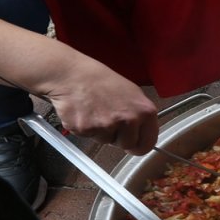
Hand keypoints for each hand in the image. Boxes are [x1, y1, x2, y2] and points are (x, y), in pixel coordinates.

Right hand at [40, 59, 160, 154]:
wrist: (72, 73)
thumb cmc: (100, 80)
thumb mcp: (131, 93)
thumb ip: (139, 115)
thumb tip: (141, 133)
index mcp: (144, 111)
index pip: (147, 143)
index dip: (138, 144)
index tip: (133, 143)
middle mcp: (128, 119)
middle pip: (126, 145)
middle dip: (117, 137)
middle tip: (108, 118)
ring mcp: (107, 125)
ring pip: (106, 141)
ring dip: (100, 131)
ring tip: (94, 110)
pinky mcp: (87, 129)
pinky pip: (88, 137)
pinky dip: (84, 128)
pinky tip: (83, 112)